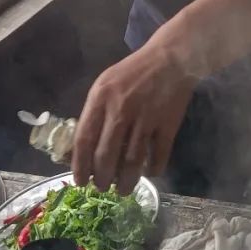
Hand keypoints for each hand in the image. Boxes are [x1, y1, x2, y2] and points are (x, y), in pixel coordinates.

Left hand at [71, 44, 196, 194]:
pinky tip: (149, 173)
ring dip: (126, 181)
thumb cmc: (132, 72)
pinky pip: (159, 155)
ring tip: (123, 190)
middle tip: (101, 188)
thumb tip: (83, 147)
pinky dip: (154, 169)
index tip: (80, 181)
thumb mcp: (104, 84)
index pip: (84, 139)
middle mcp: (121, 110)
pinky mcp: (167, 124)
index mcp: (100, 98)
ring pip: (132, 161)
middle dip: (101, 179)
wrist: (170, 59)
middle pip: (106, 155)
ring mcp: (146, 118)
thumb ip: (94, 112)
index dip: (80, 165)